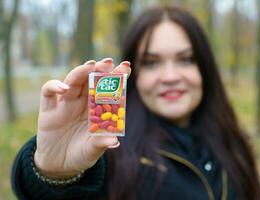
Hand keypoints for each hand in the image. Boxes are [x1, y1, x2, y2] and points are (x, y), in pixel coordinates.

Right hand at [34, 58, 130, 177]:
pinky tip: (64, 88)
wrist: (60, 165)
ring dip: (81, 71)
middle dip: (99, 69)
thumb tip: (114, 141)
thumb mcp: (92, 150)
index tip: (126, 66)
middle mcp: (82, 102)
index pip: (107, 88)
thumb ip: (101, 144)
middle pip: (90, 80)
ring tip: (90, 66)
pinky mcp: (48, 110)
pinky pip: (48, 92)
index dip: (116, 76)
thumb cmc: (81, 154)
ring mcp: (65, 104)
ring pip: (72, 81)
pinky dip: (55, 86)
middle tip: (108, 62)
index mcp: (97, 109)